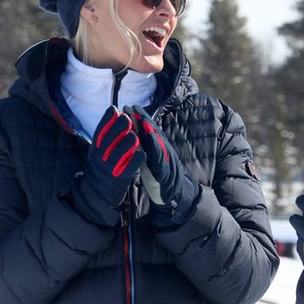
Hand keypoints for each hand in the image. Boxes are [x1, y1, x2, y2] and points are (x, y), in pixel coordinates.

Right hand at [72, 106, 144, 226]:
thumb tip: (115, 112)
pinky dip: (136, 159)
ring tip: (134, 136)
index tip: (114, 109)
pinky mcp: (120, 179)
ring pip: (120, 153)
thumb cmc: (103, 167)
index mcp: (95, 149)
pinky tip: (142, 153)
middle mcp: (99, 158)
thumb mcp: (99, 151)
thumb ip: (106, 135)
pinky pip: (130, 167)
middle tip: (127, 118)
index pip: (99, 132)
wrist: (99, 194)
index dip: (106, 120)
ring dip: (128, 142)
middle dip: (118, 128)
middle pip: (109, 140)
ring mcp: (109, 169)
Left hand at [123, 105, 198, 226]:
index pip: (147, 131)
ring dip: (149, 131)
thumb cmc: (159, 178)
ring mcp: (166, 161)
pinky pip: (160, 160)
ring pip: (157, 144)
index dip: (138, 118)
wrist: (176, 197)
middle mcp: (163, 152)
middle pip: (152, 133)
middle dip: (142, 119)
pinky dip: (155, 149)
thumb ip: (143, 149)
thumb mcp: (150, 161)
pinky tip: (149, 142)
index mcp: (157, 149)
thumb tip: (131, 136)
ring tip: (141, 120)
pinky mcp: (165, 173)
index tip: (128, 107)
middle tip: (131, 107)